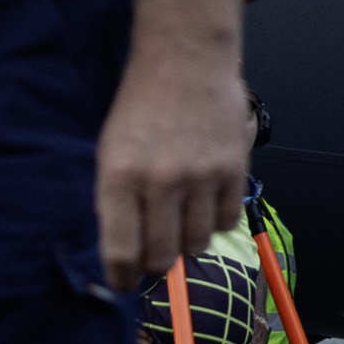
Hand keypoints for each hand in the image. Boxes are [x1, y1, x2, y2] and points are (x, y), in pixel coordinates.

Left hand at [98, 46, 254, 287]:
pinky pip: (227, 221)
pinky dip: (216, 219)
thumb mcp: (110, 152)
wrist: (185, 60)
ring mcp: (200, 176)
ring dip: (188, 239)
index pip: (120, 252)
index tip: (126, 283)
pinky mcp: (232, 168)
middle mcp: (160, 181)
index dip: (123, 278)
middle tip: (156, 254)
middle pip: (162, 258)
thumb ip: (117, 201)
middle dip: (157, 264)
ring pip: (197, 243)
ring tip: (182, 215)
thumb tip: (126, 254)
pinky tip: (206, 198)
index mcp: (119, 177)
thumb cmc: (142, 107)